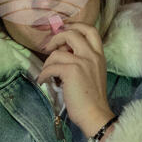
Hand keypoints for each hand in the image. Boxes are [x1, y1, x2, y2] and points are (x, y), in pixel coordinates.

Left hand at [35, 22, 112, 137]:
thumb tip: (61, 53)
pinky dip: (43, 74)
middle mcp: (92, 55)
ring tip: (46, 74)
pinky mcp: (71, 71)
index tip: (64, 30)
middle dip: (56, 38)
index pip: (90, 30)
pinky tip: (43, 81)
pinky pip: (50, 67)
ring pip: (56, 53)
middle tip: (48, 47)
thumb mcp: (92, 73)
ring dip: (47, 63)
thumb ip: (82, 60)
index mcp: (99, 55)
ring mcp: (82, 62)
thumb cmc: (92, 99)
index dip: (75, 26)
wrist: (95, 115)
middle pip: (72, 33)